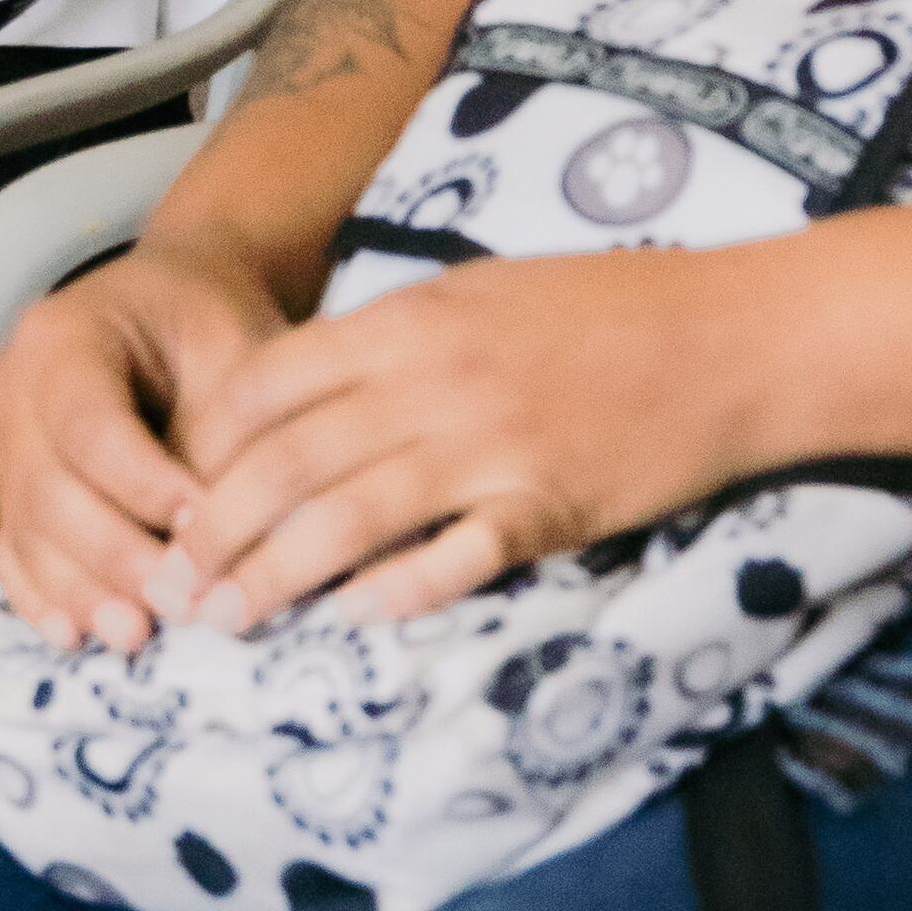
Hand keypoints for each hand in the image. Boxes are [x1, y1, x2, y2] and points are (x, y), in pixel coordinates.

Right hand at [0, 236, 297, 640]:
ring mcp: (2, 441)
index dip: (143, 486)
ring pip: (26, 529)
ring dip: (81, 590)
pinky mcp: (8, 488)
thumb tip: (215, 541)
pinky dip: (41, 596)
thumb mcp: (234, 356)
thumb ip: (218, 438)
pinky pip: (10, 550)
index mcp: (62, 336)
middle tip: (184, 602)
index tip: (206, 528)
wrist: (175, 306)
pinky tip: (74, 635)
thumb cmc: (212, 326)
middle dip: (116, 556)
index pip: (89, 426)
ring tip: (138, 635)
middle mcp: (13, 388)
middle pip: (47, 489)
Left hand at [146, 246, 766, 637]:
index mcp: (409, 321)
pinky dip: (397, 590)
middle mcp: (433, 381)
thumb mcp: (481, 293)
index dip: (207, 447)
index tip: (174, 494)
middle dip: (217, 527)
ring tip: (227, 617)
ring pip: (349, 515)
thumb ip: (395, 339)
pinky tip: (352, 618)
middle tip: (176, 582)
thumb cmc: (609, 309)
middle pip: (289, 460)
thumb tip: (308, 390)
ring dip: (276, 574)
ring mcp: (491, 446)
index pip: (268, 384)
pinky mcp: (549, 506)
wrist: (737, 337)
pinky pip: (454, 557)